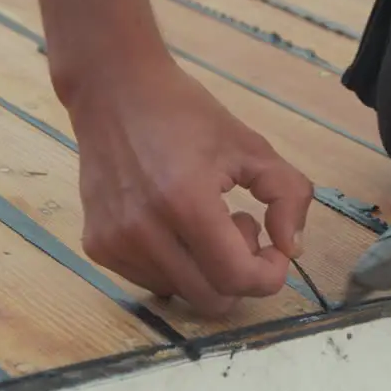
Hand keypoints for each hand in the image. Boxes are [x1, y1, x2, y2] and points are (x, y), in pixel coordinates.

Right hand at [69, 59, 312, 315]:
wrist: (112, 91)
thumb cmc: (185, 114)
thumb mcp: (251, 146)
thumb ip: (288, 196)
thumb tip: (293, 250)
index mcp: (185, 201)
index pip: (236, 278)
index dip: (268, 276)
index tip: (275, 250)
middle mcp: (144, 231)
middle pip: (212, 299)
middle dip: (240, 274)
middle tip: (240, 228)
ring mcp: (115, 243)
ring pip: (183, 294)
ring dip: (206, 269)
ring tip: (203, 220)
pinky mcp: (97, 247)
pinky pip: (152, 281)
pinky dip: (176, 266)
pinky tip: (174, 225)